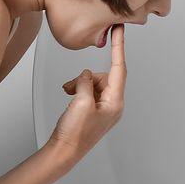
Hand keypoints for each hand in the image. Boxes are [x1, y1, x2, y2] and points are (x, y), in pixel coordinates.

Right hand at [46, 23, 126, 164]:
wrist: (64, 151)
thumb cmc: (75, 133)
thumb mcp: (81, 101)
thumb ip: (86, 82)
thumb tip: (86, 75)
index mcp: (115, 102)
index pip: (119, 69)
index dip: (119, 48)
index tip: (120, 32)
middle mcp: (112, 105)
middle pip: (103, 77)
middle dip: (86, 77)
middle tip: (72, 86)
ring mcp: (103, 109)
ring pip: (93, 84)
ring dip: (80, 84)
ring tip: (69, 93)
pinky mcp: (92, 112)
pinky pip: (88, 92)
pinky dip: (78, 90)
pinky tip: (70, 96)